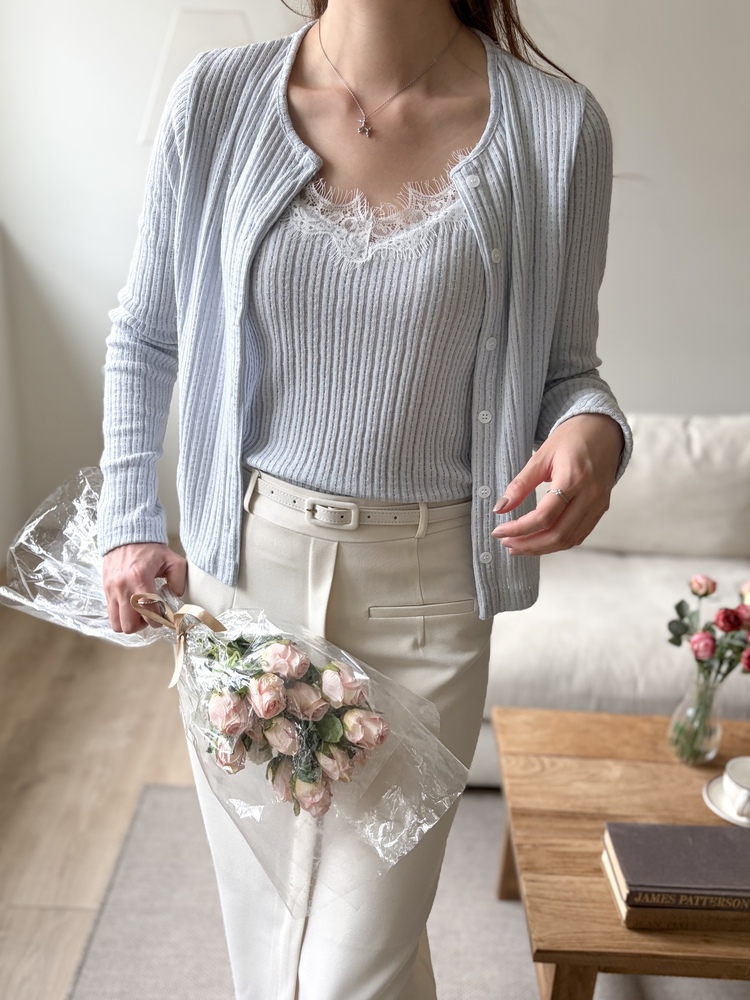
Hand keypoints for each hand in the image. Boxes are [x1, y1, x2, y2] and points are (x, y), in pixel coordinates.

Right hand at [102, 542, 186, 632]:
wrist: (127, 535)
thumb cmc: (150, 549)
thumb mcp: (172, 560)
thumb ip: (179, 580)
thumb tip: (175, 597)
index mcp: (140, 578)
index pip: (149, 613)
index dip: (160, 620)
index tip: (165, 616)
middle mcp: (122, 587)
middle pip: (129, 625)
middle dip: (143, 625)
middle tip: (151, 615)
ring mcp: (111, 590)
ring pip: (117, 624)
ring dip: (130, 623)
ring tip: (140, 613)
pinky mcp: (105, 590)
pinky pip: (110, 615)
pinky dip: (121, 616)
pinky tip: (132, 607)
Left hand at [490, 414, 623, 555]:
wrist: (603, 429)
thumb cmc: (571, 438)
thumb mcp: (541, 456)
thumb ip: (520, 484)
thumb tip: (499, 509)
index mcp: (573, 479)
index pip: (544, 516)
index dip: (518, 529)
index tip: (498, 531)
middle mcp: (590, 496)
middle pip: (557, 534)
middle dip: (528, 545)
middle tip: (506, 543)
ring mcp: (598, 504)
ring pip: (569, 540)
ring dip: (542, 548)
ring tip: (519, 545)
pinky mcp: (601, 508)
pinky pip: (579, 535)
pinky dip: (558, 543)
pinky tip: (540, 541)